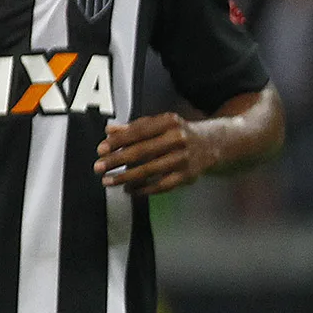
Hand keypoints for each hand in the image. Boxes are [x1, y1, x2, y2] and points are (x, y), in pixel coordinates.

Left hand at [93, 113, 218, 194]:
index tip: (101, 150)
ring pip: (150, 170)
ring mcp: (184, 158)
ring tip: (109, 181)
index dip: (118, 142)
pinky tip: (131, 190)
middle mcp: (178, 139)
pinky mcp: (188, 175)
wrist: (213, 144)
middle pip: (142, 151)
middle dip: (117, 161)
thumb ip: (135, 127)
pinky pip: (162, 185)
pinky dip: (145, 189)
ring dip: (127, 178)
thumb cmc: (181, 133)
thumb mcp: (161, 124)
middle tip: (99, 167)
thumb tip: (110, 131)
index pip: (138, 132)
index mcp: (169, 122)